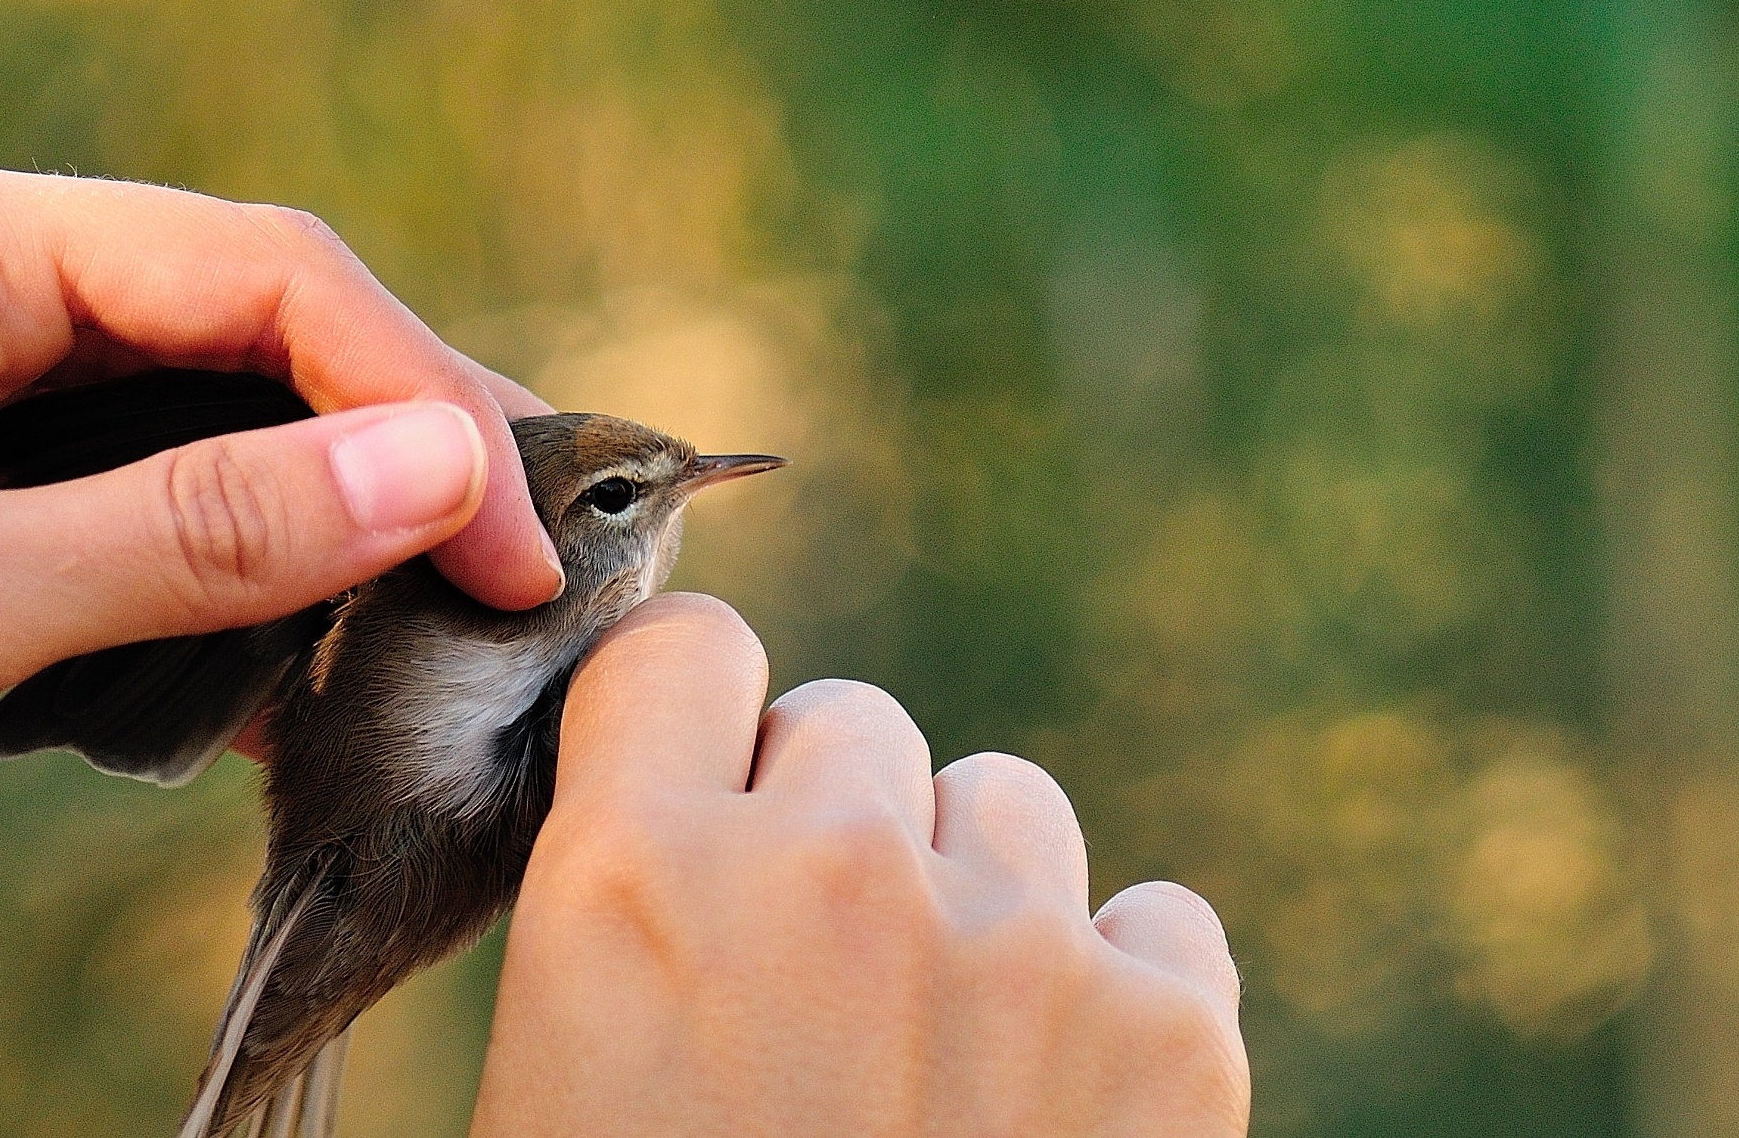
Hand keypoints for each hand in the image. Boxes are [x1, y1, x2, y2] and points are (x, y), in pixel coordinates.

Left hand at [0, 145, 560, 952]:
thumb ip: (200, 531)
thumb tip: (443, 468)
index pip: (247, 269)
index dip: (414, 394)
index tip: (518, 541)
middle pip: (235, 314)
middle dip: (389, 429)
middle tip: (524, 556)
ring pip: (191, 396)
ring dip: (315, 495)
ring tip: (442, 595)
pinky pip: (120, 471)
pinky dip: (216, 548)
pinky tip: (299, 629)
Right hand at [475, 595, 1247, 1136]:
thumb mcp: (562, 1085)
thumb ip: (628, 914)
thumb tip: (693, 832)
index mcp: (632, 880)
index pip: (687, 647)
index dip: (693, 724)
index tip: (702, 796)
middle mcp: (830, 870)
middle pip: (851, 724)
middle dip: (829, 830)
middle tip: (814, 991)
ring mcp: (1017, 945)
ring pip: (1005, 804)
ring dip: (970, 898)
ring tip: (938, 1064)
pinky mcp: (1176, 1036)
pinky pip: (1159, 920)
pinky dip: (1118, 992)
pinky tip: (1057, 1111)